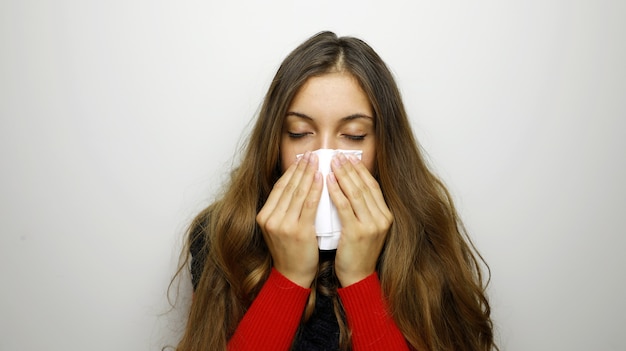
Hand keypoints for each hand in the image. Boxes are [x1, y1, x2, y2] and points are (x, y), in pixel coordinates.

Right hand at [256, 151, 322, 287]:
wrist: (292, 276)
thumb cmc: (290, 251)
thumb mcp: (279, 227)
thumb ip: (284, 208)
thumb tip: (297, 183)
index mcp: (264, 216)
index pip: (280, 187)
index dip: (291, 171)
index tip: (302, 158)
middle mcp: (271, 219)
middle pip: (289, 187)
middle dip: (301, 168)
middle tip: (312, 154)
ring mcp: (284, 225)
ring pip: (298, 193)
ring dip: (309, 174)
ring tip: (318, 161)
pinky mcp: (299, 231)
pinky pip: (309, 205)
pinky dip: (316, 190)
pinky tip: (322, 179)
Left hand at [327, 153, 392, 286]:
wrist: (358, 277)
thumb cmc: (358, 252)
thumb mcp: (366, 228)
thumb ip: (363, 210)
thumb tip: (350, 186)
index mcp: (385, 216)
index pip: (372, 186)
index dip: (360, 170)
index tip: (350, 157)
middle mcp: (382, 218)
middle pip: (364, 186)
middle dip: (350, 168)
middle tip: (337, 154)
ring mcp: (371, 225)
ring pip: (355, 193)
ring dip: (342, 175)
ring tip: (331, 162)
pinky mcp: (357, 232)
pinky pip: (344, 206)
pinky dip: (336, 191)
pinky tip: (327, 181)